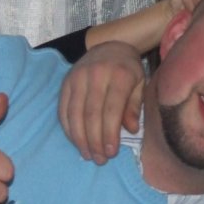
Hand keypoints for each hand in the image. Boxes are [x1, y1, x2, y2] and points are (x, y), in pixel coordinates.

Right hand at [58, 41, 145, 163]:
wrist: (110, 45)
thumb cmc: (129, 70)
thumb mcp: (140, 84)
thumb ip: (135, 106)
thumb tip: (131, 130)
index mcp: (119, 75)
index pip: (112, 109)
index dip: (110, 133)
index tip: (111, 152)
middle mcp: (96, 75)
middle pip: (91, 114)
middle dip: (94, 140)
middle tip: (100, 159)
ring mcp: (77, 77)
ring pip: (74, 113)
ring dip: (79, 138)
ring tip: (88, 155)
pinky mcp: (65, 82)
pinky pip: (63, 109)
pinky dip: (68, 128)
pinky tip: (76, 141)